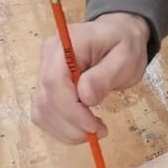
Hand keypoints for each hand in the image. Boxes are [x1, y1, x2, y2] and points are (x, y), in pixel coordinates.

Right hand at [33, 12, 150, 143]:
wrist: (117, 35)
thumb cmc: (124, 44)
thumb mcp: (126, 58)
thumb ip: (105, 76)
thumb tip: (85, 97)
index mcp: (65, 45)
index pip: (54, 82)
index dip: (71, 110)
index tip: (94, 126)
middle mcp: (48, 58)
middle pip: (46, 101)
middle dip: (71, 125)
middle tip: (99, 132)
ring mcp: (44, 72)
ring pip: (42, 112)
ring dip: (66, 130)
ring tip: (93, 130)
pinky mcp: (46, 87)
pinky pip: (45, 114)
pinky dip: (62, 128)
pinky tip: (82, 127)